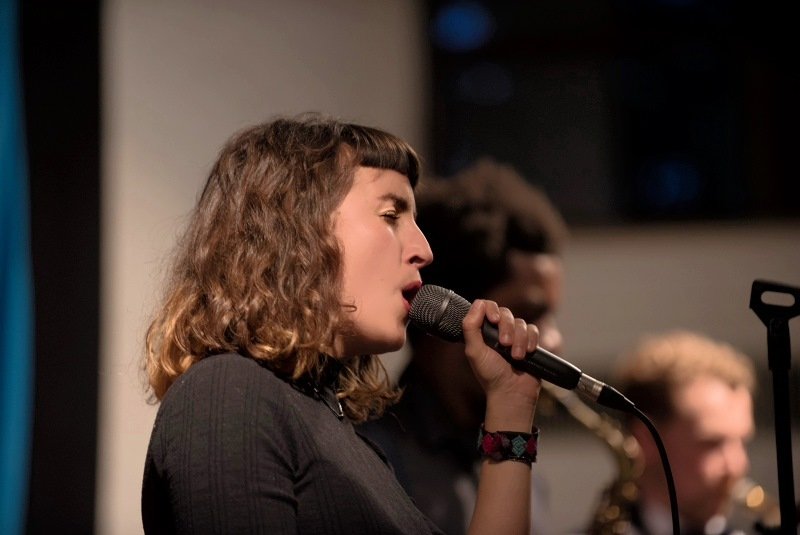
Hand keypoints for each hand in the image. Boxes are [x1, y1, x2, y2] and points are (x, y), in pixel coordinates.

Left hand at [462, 299, 540, 429]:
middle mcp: (498, 331)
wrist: (511, 392)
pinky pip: (533, 330)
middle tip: (504, 345)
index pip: (486, 306)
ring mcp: (515, 336)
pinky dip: (531, 340)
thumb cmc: (490, 374)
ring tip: (516, 356)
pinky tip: (527, 353)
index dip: (491, 309)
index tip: (494, 320)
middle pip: (505, 312)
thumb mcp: (474, 351)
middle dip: (507, 328)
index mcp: (483, 331)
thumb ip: (471, 327)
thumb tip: (478, 303)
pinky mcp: (530, 342)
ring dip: (519, 339)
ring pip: (521, 322)